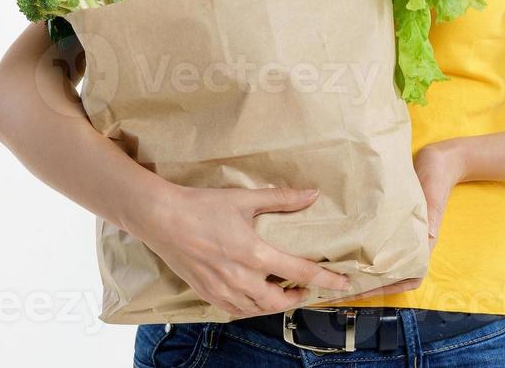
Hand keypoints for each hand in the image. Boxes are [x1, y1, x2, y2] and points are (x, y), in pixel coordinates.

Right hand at [130, 183, 355, 318]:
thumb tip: (312, 194)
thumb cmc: (202, 206)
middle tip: (305, 287)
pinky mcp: (207, 293)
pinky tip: (253, 298)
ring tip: (281, 292)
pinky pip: (236, 311)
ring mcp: (223, 289)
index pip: (301, 272)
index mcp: (254, 254)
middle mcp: (241, 278)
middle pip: (280, 301)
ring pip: (258, 309)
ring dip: (275, 304)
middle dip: (297, 296)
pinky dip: (251, 308)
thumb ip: (281, 199)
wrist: (161, 218)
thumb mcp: (244, 199)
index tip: (343, 282)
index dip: (326, 279)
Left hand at [333, 141, 466, 301]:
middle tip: (339, 286)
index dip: (386, 288)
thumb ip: (432, 215)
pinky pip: (373, 240)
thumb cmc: (437, 178)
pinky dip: (358, 247)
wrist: (438, 160)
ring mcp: (398, 234)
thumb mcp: (433, 196)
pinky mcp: (388, 221)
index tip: (363, 291)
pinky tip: (339, 246)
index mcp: (423, 244)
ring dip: (359, 269)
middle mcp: (409, 243)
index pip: (407, 277)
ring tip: (335, 272)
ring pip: (378, 260)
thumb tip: (430, 237)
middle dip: (365, 283)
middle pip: (388, 274)